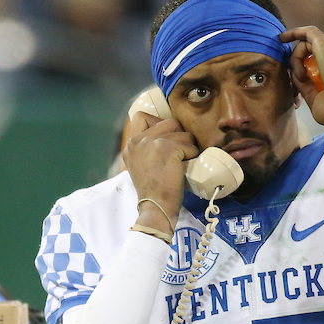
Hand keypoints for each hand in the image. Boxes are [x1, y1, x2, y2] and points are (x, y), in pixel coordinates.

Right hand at [123, 111, 197, 230]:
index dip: (157, 121)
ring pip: (183, 133)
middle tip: (178, 154)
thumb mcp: (139, 165)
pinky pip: (190, 146)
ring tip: (181, 163)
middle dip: (179, 136)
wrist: (155, 207)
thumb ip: (145, 148)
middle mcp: (139, 141)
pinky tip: (184, 168)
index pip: (142, 116)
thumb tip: (166, 132)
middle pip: (169, 122)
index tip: (165, 136)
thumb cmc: (153, 191)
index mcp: (130, 144)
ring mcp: (153, 143)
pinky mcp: (169, 149)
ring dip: (188, 147)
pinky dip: (192, 157)